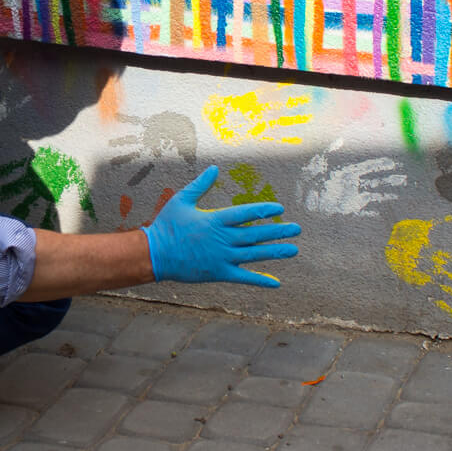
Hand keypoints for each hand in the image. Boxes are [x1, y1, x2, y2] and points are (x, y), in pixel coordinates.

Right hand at [145, 165, 300, 287]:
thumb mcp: (182, 200)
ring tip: (294, 249)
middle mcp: (222, 238)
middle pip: (256, 234)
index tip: (279, 208)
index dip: (264, 210)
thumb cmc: (166, 225)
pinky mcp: (219, 272)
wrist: (155, 254)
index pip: (246, 213)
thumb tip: (214, 168)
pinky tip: (276, 282)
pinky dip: (260, 280)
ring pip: (254, 254)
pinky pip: (244, 277)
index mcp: (215, 219)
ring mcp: (222, 257)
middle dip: (278, 231)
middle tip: (296, 229)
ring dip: (276, 252)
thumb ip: (200, 185)